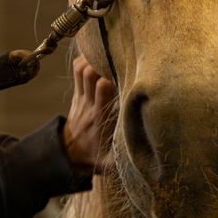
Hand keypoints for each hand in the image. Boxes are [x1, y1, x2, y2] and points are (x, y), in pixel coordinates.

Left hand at [62, 55, 116, 175]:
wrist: (70, 156)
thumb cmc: (96, 157)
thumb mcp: (112, 162)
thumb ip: (125, 154)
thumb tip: (147, 152)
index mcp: (99, 117)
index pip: (103, 87)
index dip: (111, 76)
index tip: (124, 71)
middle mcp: (88, 104)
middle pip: (89, 73)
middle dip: (101, 62)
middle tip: (116, 58)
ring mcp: (80, 98)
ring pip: (81, 68)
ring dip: (92, 59)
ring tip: (108, 56)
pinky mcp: (77, 94)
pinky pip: (77, 70)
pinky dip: (85, 60)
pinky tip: (97, 60)